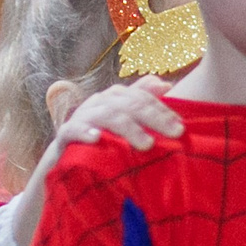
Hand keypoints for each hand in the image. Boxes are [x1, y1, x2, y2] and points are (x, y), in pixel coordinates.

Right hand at [17, 78, 185, 245]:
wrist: (66, 161)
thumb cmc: (104, 142)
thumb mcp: (125, 123)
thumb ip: (143, 101)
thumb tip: (168, 84)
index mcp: (116, 98)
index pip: (142, 97)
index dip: (162, 110)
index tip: (181, 127)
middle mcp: (99, 103)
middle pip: (129, 104)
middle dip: (154, 118)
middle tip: (175, 134)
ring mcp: (82, 117)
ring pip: (107, 115)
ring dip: (128, 128)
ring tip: (147, 144)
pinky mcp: (64, 135)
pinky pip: (72, 130)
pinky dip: (84, 132)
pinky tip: (97, 140)